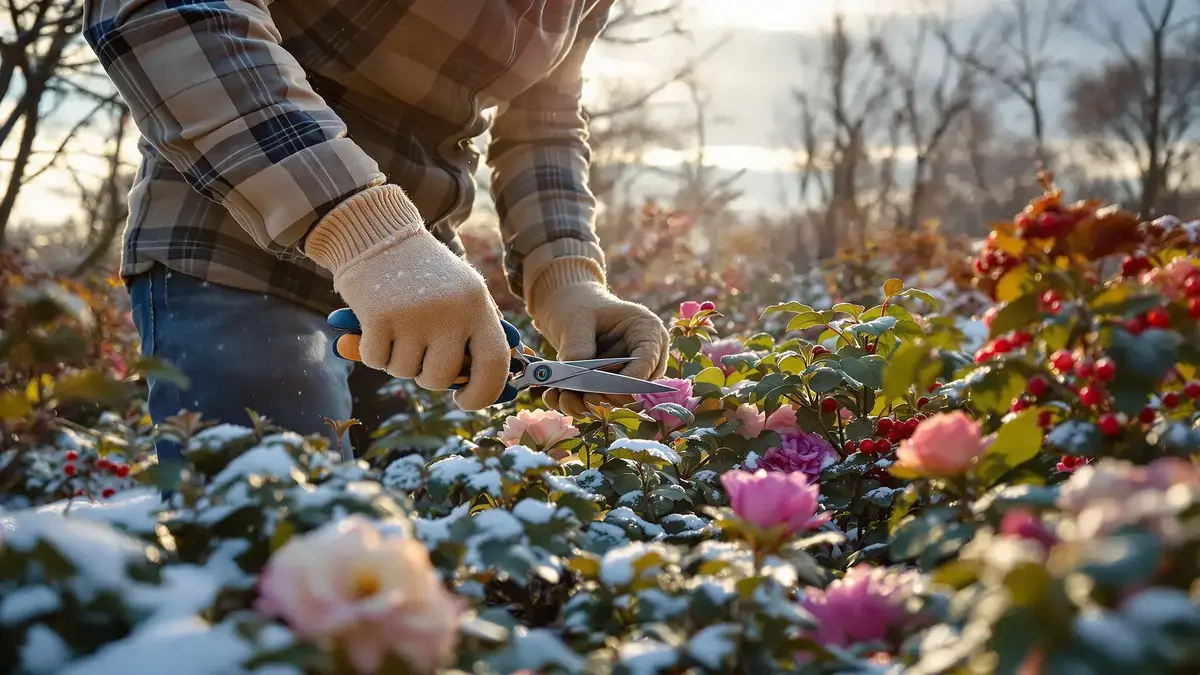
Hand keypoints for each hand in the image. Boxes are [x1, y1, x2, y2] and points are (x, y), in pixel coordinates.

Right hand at [305, 185, 510, 409]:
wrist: (379, 235)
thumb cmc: (425, 273)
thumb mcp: (463, 292)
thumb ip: (476, 334)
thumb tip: (487, 384)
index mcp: (478, 305)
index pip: (494, 364)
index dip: (483, 392)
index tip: (465, 400)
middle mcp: (451, 311)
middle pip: (441, 377)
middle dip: (427, 377)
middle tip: (419, 355)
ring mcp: (414, 315)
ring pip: (405, 372)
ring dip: (397, 360)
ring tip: (398, 326)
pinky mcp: (379, 318)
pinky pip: (376, 361)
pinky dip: (372, 351)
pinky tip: (375, 324)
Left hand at [529, 277, 668, 416]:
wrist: (570, 310)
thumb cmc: (579, 307)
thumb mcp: (576, 319)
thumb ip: (578, 345)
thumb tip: (578, 377)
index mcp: (647, 330)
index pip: (647, 362)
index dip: (626, 381)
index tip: (598, 389)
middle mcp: (645, 356)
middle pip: (635, 389)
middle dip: (604, 397)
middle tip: (577, 397)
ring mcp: (630, 374)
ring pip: (615, 401)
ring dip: (587, 405)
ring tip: (561, 397)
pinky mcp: (612, 386)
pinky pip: (599, 403)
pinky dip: (577, 404)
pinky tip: (554, 397)